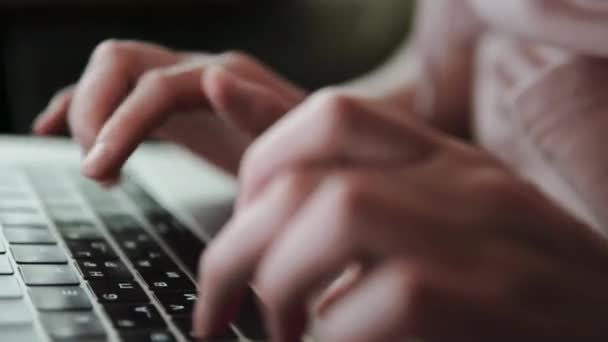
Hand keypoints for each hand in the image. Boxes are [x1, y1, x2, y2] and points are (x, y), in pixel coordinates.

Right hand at [34, 40, 304, 179]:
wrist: (319, 144)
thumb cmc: (309, 148)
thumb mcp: (295, 140)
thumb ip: (260, 110)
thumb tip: (214, 80)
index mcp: (225, 77)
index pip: (154, 85)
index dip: (120, 124)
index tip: (99, 172)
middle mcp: (197, 71)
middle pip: (118, 63)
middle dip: (93, 114)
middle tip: (98, 171)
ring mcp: (181, 84)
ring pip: (110, 73)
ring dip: (86, 112)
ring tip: (96, 165)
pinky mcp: (173, 106)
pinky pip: (117, 96)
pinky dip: (80, 108)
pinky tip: (55, 130)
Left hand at [195, 89, 607, 340]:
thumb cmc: (514, 281)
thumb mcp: (442, 217)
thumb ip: (369, 194)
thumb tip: (278, 205)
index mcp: (442, 158)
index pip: (332, 114)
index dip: (259, 157)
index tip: (237, 219)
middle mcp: (457, 182)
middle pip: (309, 177)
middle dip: (238, 243)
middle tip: (220, 301)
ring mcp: (475, 237)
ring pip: (337, 215)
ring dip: (278, 281)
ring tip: (276, 330)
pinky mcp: (481, 300)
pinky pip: (380, 301)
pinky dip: (333, 335)